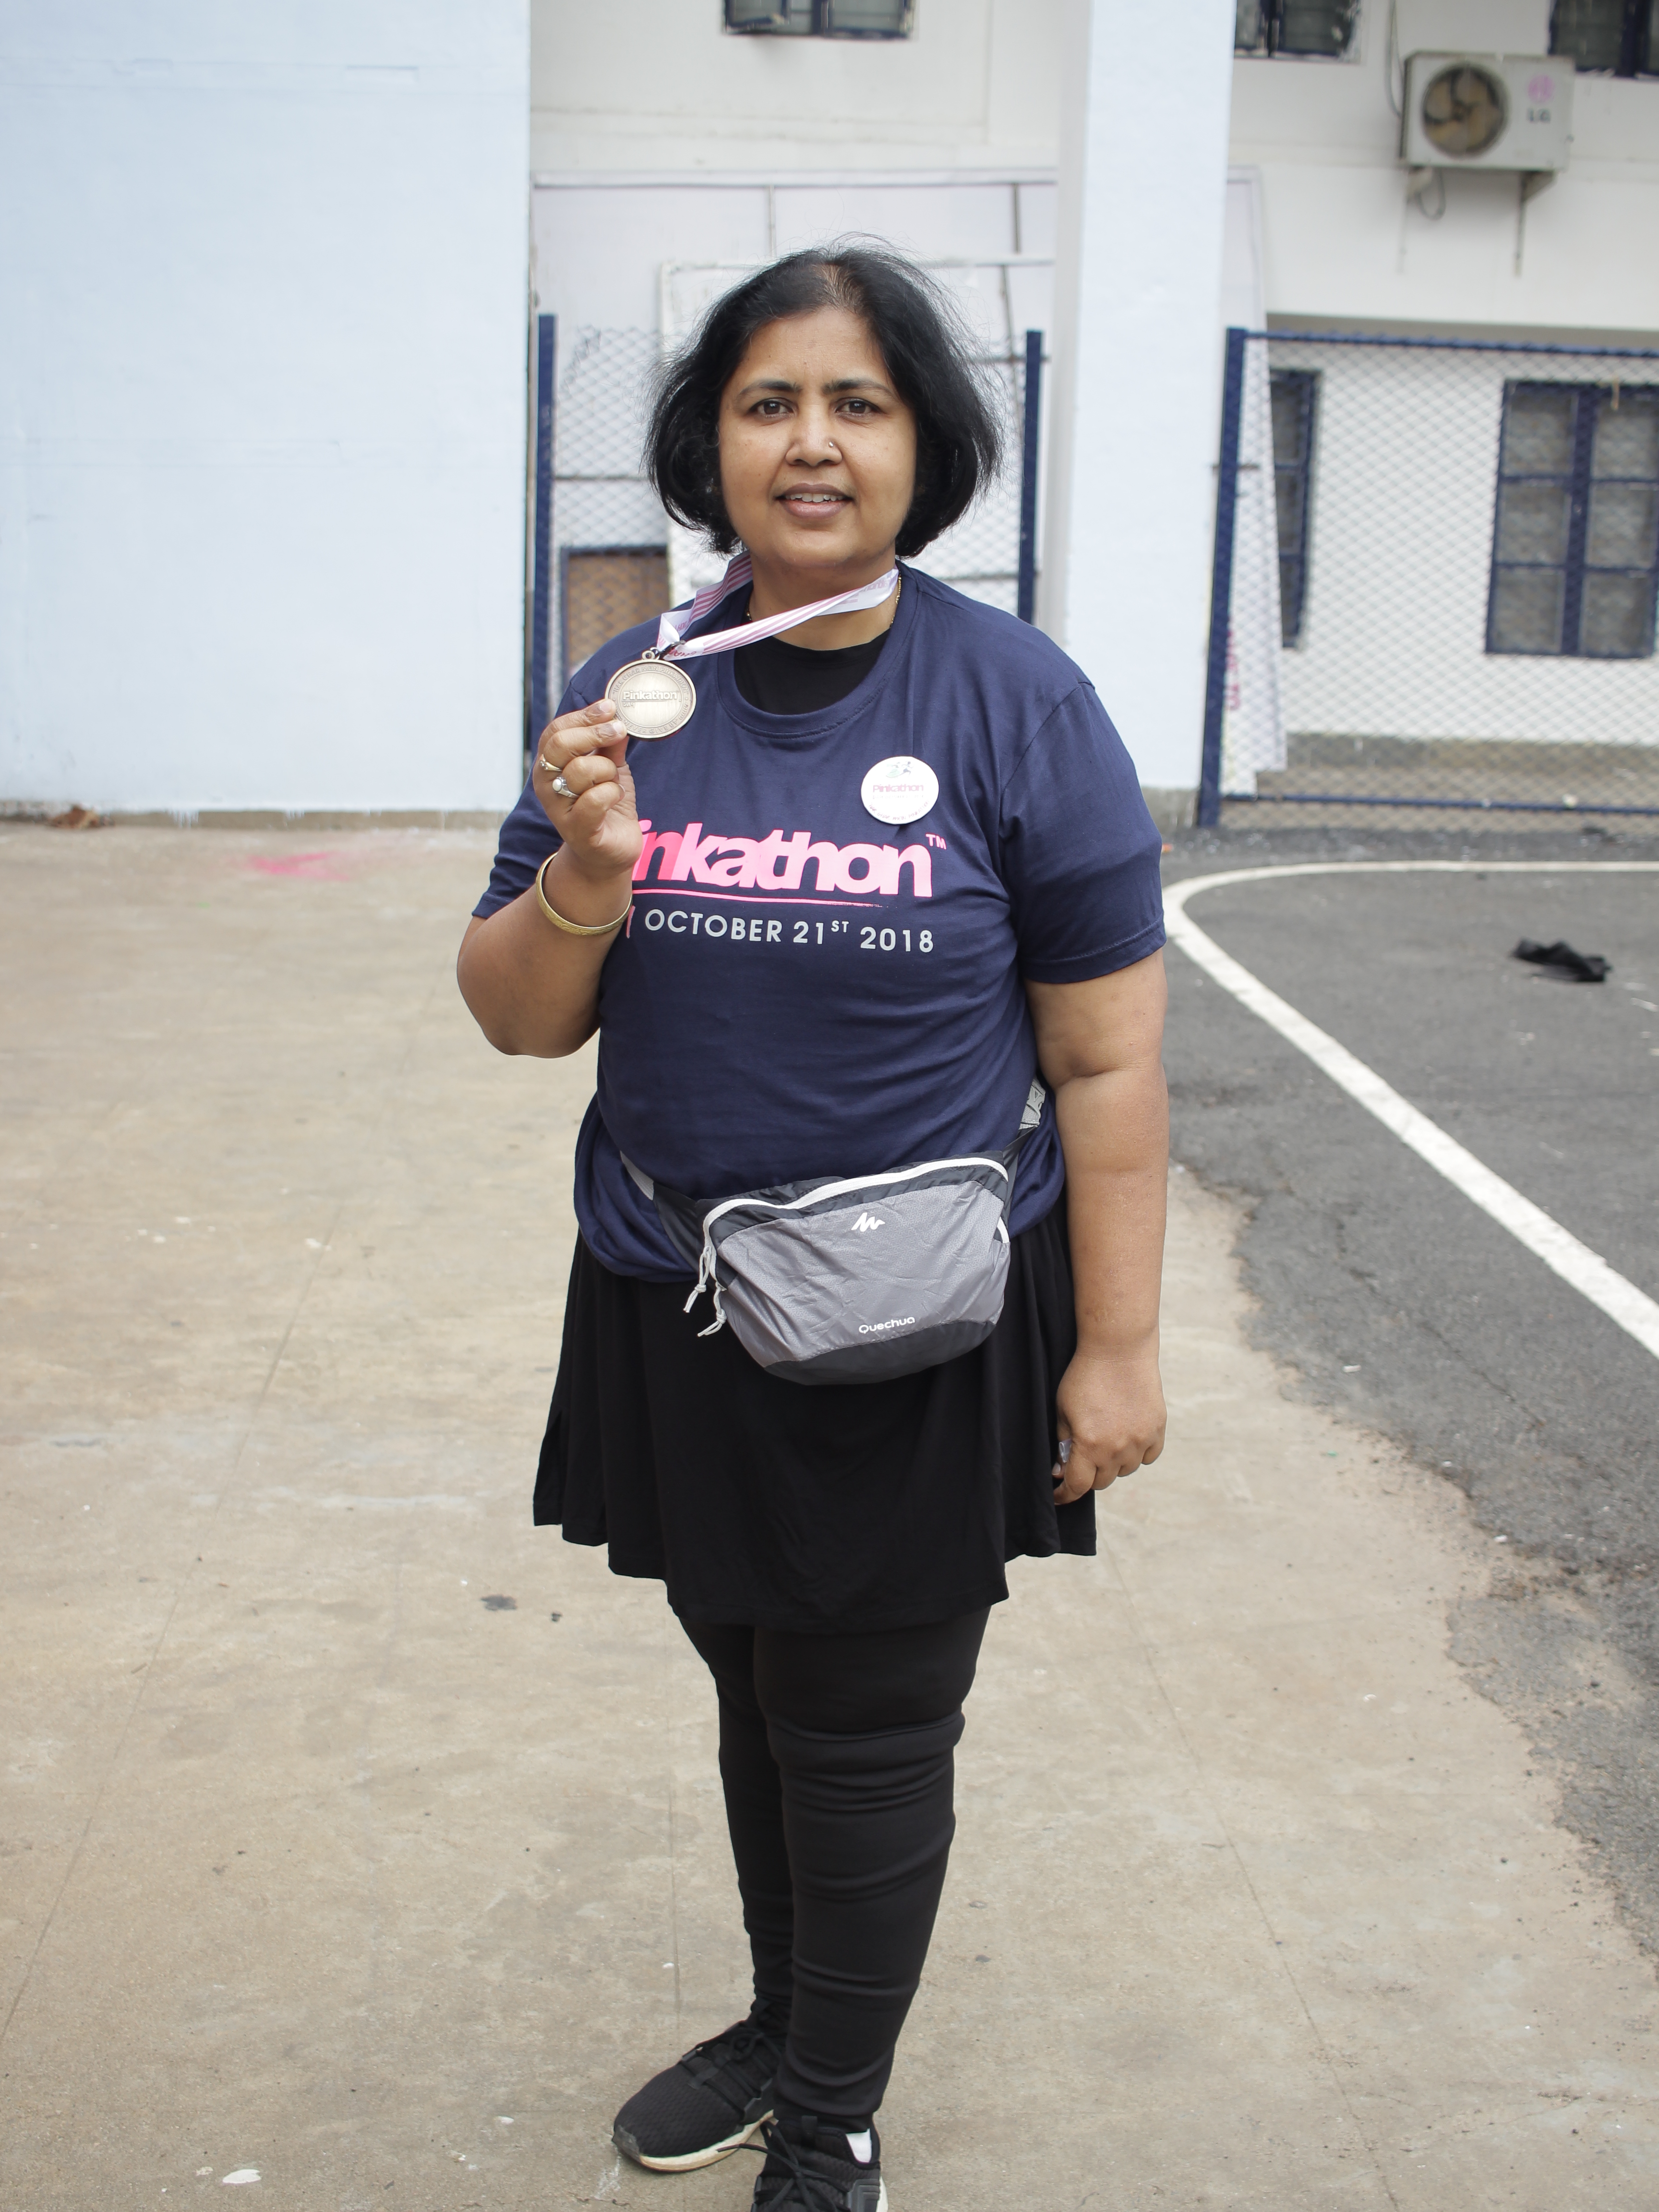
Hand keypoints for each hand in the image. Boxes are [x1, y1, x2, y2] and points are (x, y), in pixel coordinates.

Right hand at [533, 699, 641, 882]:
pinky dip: (612, 793)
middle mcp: (546, 785)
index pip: (556, 731)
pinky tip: (614, 799)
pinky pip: (594, 799)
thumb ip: (609, 743)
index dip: (583, 716)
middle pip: (561, 745)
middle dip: (595, 734)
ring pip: (581, 771)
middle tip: (618, 731)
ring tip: (613, 781)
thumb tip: (615, 714)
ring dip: (607, 771)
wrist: (610, 852)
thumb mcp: (610, 767)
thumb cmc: (605, 805)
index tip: (610, 708)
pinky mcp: (577, 830)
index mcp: (549, 765)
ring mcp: (558, 809)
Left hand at [1053, 1340, 1165, 1503]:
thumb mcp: (1063, 1410)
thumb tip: (1062, 1470)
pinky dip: (1137, 1454)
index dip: (1065, 1495)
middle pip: (1102, 1482)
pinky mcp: (1157, 1429)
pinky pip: (1148, 1456)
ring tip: (1105, 1442)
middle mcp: (1117, 1448)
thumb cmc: (1084, 1376)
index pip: (1078, 1486)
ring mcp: (1140, 1440)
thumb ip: (1064, 1443)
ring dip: (1113, 1464)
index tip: (1060, 1496)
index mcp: (1089, 1445)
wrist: (1118, 1348)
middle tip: (1081, 1460)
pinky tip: (1127, 1438)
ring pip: (1125, 1470)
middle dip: (1088, 1475)